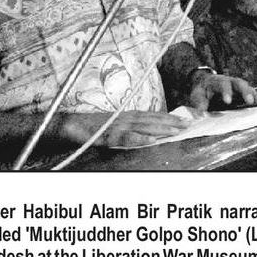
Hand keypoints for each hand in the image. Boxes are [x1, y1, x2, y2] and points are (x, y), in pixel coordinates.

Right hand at [67, 111, 190, 148]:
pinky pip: (125, 137)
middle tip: (188, 125)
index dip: (168, 118)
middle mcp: (124, 118)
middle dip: (170, 122)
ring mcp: (116, 125)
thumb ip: (128, 130)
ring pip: (142, 126)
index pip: (151, 115)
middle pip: (151, 119)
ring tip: (176, 131)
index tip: (184, 120)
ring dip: (160, 128)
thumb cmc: (90, 129)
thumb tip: (145, 135)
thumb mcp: (112, 128)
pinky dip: (138, 138)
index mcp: (126, 116)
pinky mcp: (107, 135)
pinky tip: (150, 140)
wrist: (68, 125)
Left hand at [187, 73, 256, 113]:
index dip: (226, 92)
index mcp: (218, 81)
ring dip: (254, 95)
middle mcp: (230, 81)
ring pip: (248, 88)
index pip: (223, 85)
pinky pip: (252, 94)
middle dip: (245, 92)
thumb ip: (199, 103)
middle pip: (240, 84)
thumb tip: (201, 113)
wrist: (205, 84)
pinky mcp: (242, 93)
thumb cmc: (201, 91)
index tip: (227, 101)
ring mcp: (238, 87)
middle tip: (250, 101)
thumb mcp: (197, 96)